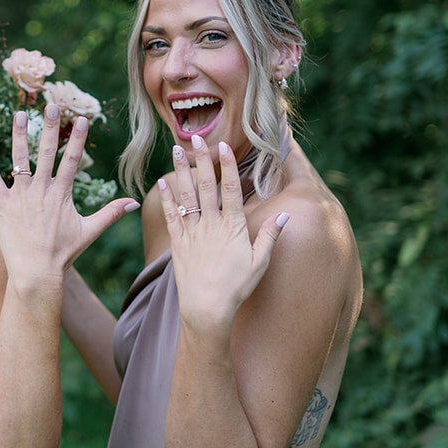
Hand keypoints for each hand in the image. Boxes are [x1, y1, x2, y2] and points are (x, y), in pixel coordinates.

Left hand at [0, 105, 137, 293]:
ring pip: (20, 160)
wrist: (36, 272)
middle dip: (50, 127)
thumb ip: (111, 213)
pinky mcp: (2, 205)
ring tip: (19, 113)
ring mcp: (21, 197)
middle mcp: (42, 191)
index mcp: (62, 194)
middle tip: (51, 105)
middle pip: (47, 152)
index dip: (77, 138)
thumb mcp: (90, 231)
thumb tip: (133, 201)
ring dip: (19, 135)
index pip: (72, 160)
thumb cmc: (63, 253)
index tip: (81, 118)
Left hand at [158, 136, 287, 329]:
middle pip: (205, 186)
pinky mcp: (177, 244)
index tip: (223, 147)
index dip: (227, 166)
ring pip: (185, 196)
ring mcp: (192, 233)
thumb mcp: (259, 263)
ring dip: (180, 171)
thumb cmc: (237, 288)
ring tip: (176, 150)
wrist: (207, 309)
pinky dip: (166, 198)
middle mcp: (211, 225)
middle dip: (201, 159)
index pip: (230, 189)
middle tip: (195, 137)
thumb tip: (284, 214)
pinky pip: (170, 216)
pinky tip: (162, 182)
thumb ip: (270, 236)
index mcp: (233, 227)